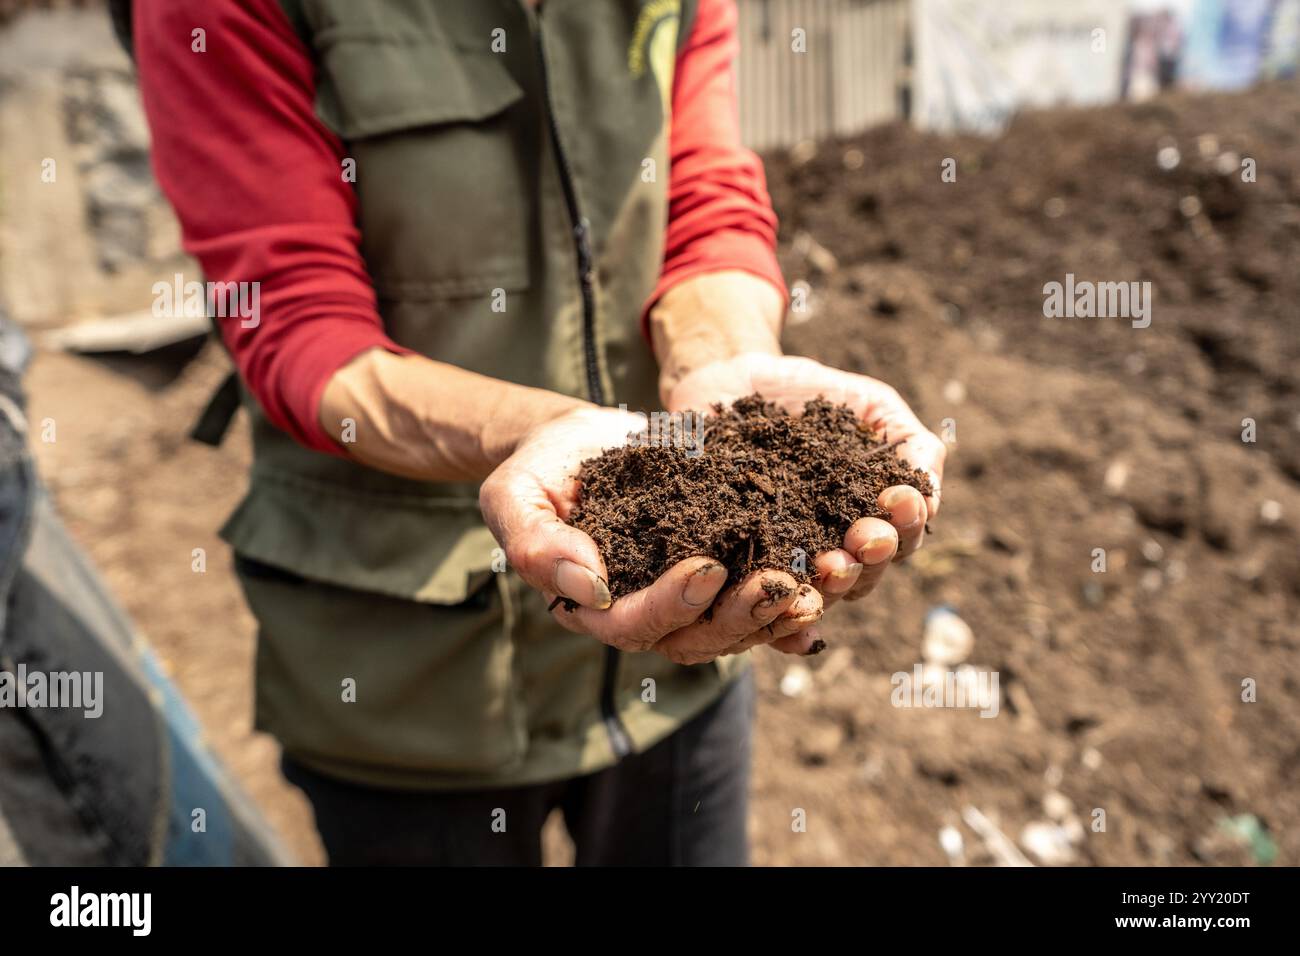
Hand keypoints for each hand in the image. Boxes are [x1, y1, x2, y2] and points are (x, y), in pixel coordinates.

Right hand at [479, 406, 812, 660]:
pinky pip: (760, 594)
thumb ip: (537, 544)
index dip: (672, 604)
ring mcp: (685, 598)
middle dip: (742, 617)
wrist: (580, 441)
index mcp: (592, 609)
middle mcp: (644, 615)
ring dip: (781, 611)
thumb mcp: (515, 495)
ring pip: (736, 625)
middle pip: (696, 638)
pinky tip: (833, 580)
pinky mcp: (722, 568)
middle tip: (782, 586)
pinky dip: (796, 594)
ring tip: (820, 583)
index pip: (633, 625)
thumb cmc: (541, 468)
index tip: (708, 568)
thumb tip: (591, 588)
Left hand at [664, 352, 945, 623]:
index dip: (906, 525)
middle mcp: (828, 550)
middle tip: (866, 538)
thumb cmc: (809, 394)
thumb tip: (930, 493)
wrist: (732, 381)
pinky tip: (777, 598)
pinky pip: (748, 592)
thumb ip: (912, 444)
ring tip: (828, 566)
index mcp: (866, 521)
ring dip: (828, 584)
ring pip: (812, 592)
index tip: (897, 497)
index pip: (899, 542)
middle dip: (871, 558)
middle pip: (862, 576)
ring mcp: (779, 558)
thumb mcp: (871, 406)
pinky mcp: (730, 558)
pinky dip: (767, 604)